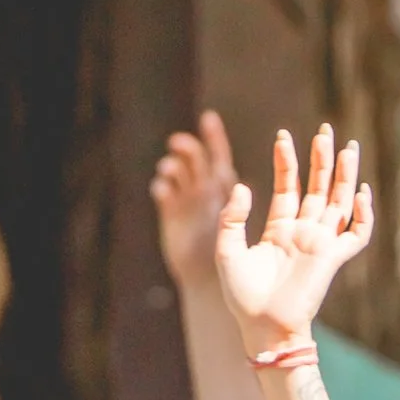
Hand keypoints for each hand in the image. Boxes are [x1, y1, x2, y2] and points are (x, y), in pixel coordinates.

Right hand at [150, 109, 236, 290]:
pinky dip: (162, 187)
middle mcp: (204, 190)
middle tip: (176, 142)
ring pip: (177, 172)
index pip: (218, 155)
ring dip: (172, 166)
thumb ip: (237, 209)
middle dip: (187, 147)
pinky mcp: (170, 214)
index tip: (208, 118)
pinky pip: (164, 193)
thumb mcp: (237, 229)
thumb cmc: (233, 256)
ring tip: (168, 169)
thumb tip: (237, 186)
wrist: (211, 282)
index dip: (214, 136)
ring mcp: (186, 201)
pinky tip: (162, 188)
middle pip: (195, 159)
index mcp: (224, 188)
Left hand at [215, 125, 375, 350]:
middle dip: (321, 159)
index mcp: (279, 229)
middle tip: (325, 130)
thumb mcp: (227, 252)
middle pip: (317, 187)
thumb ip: (232, 218)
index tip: (283, 136)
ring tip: (347, 147)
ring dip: (344, 175)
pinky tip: (360, 192)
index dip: (286, 162)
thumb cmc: (242, 296)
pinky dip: (364, 215)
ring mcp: (320, 244)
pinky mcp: (333, 258)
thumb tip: (243, 186)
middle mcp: (303, 232)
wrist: (262, 327)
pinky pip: (357, 234)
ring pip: (339, 202)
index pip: (288, 187)